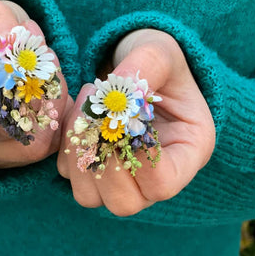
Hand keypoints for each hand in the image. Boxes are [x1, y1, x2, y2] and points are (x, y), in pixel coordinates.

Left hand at [57, 29, 215, 215]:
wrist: (135, 66)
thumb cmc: (158, 62)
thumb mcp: (159, 53)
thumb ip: (144, 67)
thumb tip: (113, 94)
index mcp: (188, 153)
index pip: (163, 184)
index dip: (138, 159)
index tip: (125, 120)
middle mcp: (156, 178)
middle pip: (124, 202)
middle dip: (101, 157)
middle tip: (98, 109)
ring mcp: (124, 181)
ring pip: (90, 196)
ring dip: (78, 151)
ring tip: (87, 106)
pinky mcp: (95, 173)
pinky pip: (69, 175)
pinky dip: (66, 145)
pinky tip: (78, 114)